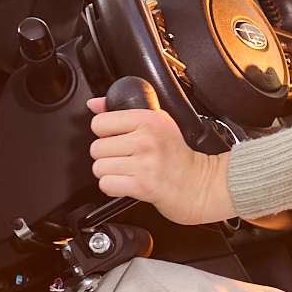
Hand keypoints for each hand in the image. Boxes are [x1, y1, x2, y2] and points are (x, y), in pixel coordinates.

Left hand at [87, 98, 235, 223]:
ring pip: (99, 168)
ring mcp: (144, 164)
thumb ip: (123, 111)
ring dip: (110, 172)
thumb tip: (94, 104)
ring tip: (127, 170)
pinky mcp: (141, 186)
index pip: (99, 123)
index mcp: (148, 120)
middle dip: (107, 155)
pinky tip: (128, 182)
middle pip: (96, 148)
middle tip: (125, 157)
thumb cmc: (177, 153)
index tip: (118, 137)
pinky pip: (106, 185)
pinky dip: (113, 186)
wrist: (197, 182)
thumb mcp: (158, 122)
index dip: (105, 132)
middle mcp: (146, 140)